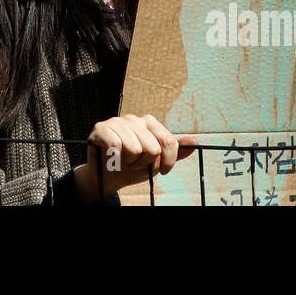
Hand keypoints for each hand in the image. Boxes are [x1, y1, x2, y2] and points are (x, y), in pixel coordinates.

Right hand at [81, 114, 195, 198]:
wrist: (107, 176)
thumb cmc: (133, 166)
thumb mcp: (157, 160)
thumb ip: (175, 151)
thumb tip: (195, 140)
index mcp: (149, 123)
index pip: (168, 141)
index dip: (168, 161)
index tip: (163, 171)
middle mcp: (134, 119)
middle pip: (153, 148)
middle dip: (145, 163)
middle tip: (135, 163)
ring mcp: (117, 122)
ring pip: (135, 149)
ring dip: (129, 162)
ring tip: (124, 161)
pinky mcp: (101, 128)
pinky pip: (115, 145)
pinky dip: (115, 158)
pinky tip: (113, 158)